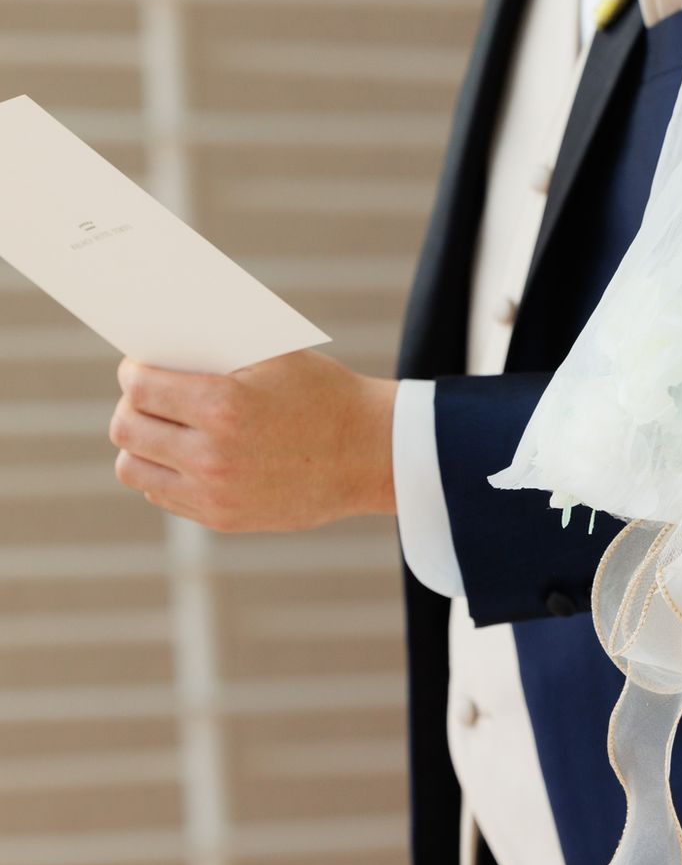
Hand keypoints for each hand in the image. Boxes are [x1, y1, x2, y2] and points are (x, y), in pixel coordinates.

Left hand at [110, 351, 397, 532]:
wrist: (371, 453)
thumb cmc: (326, 396)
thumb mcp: (275, 358)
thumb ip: (215, 352)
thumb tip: (160, 346)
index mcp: (222, 406)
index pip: (140, 386)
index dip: (133, 371)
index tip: (138, 367)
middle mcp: (211, 454)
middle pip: (127, 428)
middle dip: (132, 405)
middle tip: (147, 397)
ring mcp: (215, 492)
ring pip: (134, 468)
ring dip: (141, 444)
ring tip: (162, 430)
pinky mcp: (223, 518)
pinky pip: (163, 494)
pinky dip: (165, 472)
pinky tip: (187, 455)